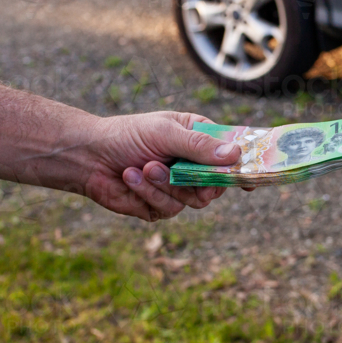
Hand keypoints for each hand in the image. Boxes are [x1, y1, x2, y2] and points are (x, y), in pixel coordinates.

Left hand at [80, 111, 241, 220]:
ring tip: (143, 168)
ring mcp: (178, 188)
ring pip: (193, 200)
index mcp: (200, 140)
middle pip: (218, 185)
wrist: (88, 157)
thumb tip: (235, 155)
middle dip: (200, 182)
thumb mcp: (166, 133)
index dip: (244, 167)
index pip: (232, 154)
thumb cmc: (127, 135)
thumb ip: (199, 146)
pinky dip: (148, 194)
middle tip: (183, 174)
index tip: (253, 179)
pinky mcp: (159, 207)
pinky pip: (168, 210)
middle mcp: (193, 165)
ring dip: (165, 185)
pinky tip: (130, 177)